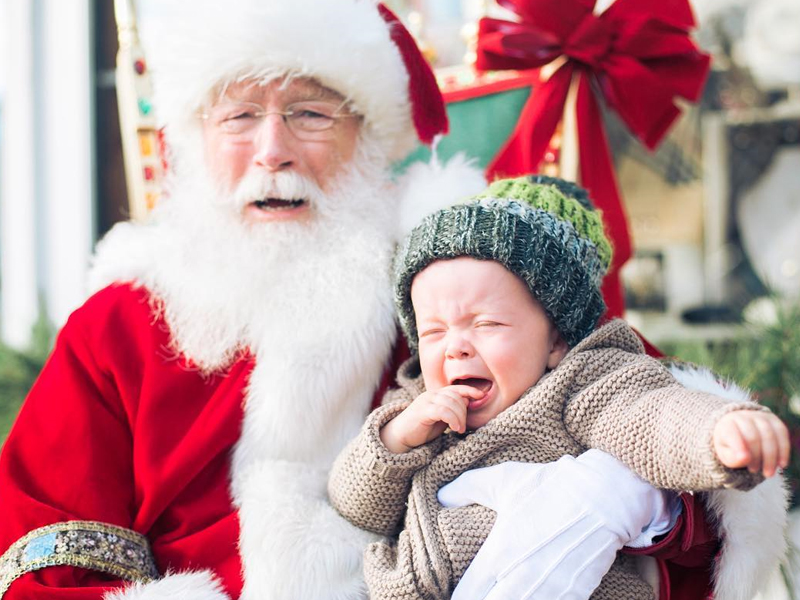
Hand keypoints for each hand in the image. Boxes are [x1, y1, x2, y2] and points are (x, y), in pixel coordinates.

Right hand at [380, 385, 484, 452]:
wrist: (400, 437)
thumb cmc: (421, 429)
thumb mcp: (440, 418)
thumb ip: (452, 410)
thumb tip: (468, 402)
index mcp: (435, 395)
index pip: (455, 388)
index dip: (469, 390)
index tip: (480, 395)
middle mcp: (431, 395)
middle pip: (456, 397)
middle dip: (464, 411)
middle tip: (462, 426)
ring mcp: (425, 402)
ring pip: (451, 403)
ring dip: (460, 417)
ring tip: (459, 429)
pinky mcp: (422, 412)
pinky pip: (443, 411)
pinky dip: (452, 419)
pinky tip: (455, 428)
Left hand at [437, 450, 677, 599]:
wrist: (606, 495)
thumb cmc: (551, 486)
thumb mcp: (504, 480)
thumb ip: (466, 488)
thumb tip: (440, 496)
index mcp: (499, 554)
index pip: (465, 597)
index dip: (457, 599)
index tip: (454, 594)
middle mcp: (520, 579)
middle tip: (479, 593)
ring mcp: (548, 592)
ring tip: (501, 592)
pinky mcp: (573, 596)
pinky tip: (527, 595)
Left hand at [713, 410, 789, 476]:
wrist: (739, 431)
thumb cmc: (730, 446)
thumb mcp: (725, 454)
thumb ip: (731, 458)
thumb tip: (744, 459)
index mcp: (727, 424)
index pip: (732, 434)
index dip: (739, 447)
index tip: (744, 460)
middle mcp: (743, 416)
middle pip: (753, 437)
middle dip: (756, 457)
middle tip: (755, 471)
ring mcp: (759, 416)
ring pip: (769, 435)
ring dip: (771, 457)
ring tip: (767, 472)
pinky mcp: (773, 420)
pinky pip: (781, 433)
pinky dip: (783, 450)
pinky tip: (781, 464)